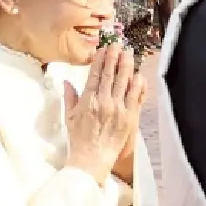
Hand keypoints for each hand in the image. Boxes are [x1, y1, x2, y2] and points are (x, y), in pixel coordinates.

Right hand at [64, 45, 148, 183]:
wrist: (92, 159)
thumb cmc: (79, 139)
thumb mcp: (69, 117)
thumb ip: (69, 97)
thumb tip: (66, 82)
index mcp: (88, 100)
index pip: (95, 75)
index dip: (101, 60)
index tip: (104, 49)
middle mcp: (104, 102)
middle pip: (111, 75)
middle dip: (115, 58)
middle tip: (118, 46)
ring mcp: (118, 109)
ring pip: (125, 82)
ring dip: (127, 66)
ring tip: (129, 54)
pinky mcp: (130, 118)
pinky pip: (136, 98)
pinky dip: (138, 85)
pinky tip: (139, 75)